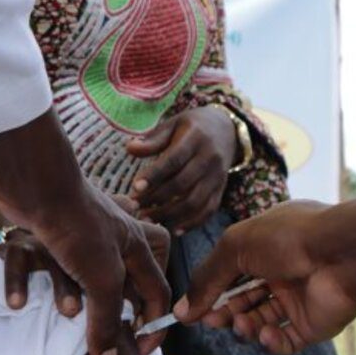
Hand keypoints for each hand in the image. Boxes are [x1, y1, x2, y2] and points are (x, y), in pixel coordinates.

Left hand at [0, 110, 171, 354]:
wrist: (36, 184)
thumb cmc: (79, 227)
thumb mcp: (103, 280)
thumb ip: (107, 323)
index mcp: (138, 248)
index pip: (158, 294)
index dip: (153, 326)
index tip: (138, 352)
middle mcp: (114, 240)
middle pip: (124, 286)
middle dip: (112, 313)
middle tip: (101, 338)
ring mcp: (82, 236)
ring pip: (84, 278)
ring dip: (71, 299)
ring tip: (61, 315)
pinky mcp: (49, 233)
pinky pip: (44, 266)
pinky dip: (29, 283)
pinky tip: (18, 299)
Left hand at [126, 105, 239, 233]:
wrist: (226, 129)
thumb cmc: (191, 127)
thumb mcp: (173, 125)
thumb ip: (153, 139)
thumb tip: (129, 148)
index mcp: (195, 139)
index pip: (174, 160)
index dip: (154, 175)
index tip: (135, 188)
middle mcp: (209, 159)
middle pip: (183, 184)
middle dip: (156, 198)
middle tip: (135, 206)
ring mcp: (217, 176)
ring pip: (195, 202)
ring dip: (170, 214)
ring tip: (147, 218)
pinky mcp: (221, 189)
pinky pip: (208, 211)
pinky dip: (192, 223)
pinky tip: (173, 230)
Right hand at [173, 192, 355, 354]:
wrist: (342, 254)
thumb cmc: (289, 239)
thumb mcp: (235, 248)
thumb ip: (207, 279)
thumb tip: (182, 310)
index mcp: (265, 248)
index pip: (231, 273)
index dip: (211, 292)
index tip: (191, 311)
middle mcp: (281, 273)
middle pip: (243, 301)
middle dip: (225, 312)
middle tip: (211, 320)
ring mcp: (298, 300)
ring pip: (260, 321)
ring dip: (245, 326)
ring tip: (242, 325)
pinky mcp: (312, 325)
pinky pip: (284, 341)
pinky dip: (270, 342)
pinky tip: (265, 334)